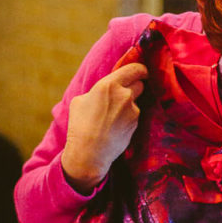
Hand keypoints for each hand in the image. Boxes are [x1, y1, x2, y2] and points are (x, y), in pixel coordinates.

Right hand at [61, 61, 147, 192]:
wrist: (89, 153)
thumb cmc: (80, 125)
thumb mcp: (80, 100)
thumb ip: (96, 91)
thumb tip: (103, 91)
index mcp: (109, 85)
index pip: (135, 69)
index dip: (140, 69)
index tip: (142, 71)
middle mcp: (124, 95)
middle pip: (140, 84)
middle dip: (135, 86)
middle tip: (126, 92)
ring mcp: (133, 111)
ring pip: (136, 101)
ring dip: (129, 105)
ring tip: (113, 116)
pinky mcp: (136, 124)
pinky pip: (134, 116)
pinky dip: (128, 119)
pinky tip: (115, 126)